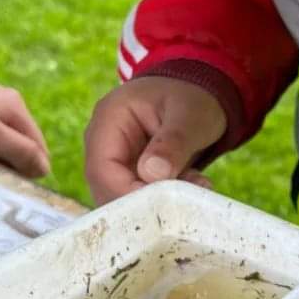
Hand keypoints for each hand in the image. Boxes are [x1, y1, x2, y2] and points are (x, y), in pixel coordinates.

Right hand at [85, 77, 226, 203]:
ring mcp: (112, 160)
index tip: (162, 206)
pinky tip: (192, 184)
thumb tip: (152, 174)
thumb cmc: (191, 97)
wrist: (196, 92)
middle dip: (146, 202)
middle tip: (188, 197)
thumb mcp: (190, 115)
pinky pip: (137, 197)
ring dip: (159, 202)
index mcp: (109, 119)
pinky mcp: (127, 174)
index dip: (126, 194)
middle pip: (107, 189)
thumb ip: (173, 142)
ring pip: (122, 198)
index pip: (102, 169)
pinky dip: (164, 199)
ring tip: (196, 184)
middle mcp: (102, 142)